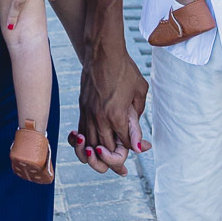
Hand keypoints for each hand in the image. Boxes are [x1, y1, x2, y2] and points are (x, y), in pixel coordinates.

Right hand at [71, 50, 150, 174]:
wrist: (103, 50)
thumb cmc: (124, 68)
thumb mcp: (139, 91)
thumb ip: (137, 118)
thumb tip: (138, 142)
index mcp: (116, 116)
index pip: (124, 145)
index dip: (133, 149)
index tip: (140, 148)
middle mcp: (100, 118)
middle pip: (105, 151)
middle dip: (115, 161)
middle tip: (123, 169)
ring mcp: (88, 114)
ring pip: (90, 147)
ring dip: (97, 157)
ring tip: (104, 162)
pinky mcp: (82, 108)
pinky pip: (81, 134)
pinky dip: (84, 145)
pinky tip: (89, 147)